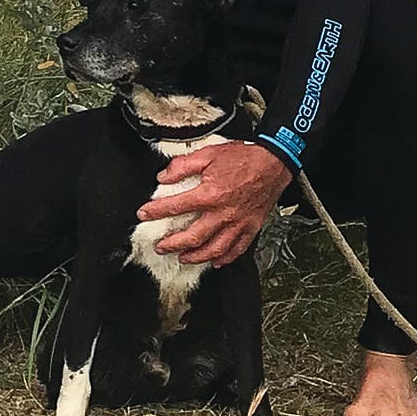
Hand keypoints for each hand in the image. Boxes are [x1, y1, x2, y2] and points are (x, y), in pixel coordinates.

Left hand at [143, 141, 288, 267]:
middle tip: (160, 247)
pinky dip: (225, 258)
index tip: (143, 214)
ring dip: (196, 257)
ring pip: (214, 249)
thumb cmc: (243, 158)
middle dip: (173, 244)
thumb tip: (164, 176)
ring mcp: (238, 224)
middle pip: (193, 237)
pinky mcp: (251, 228)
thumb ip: (183, 165)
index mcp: (209, 194)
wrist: (273, 163)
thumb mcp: (208, 154)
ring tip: (183, 258)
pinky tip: (215, 261)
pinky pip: (237, 249)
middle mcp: (223, 213)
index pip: (176, 206)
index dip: (156, 211)